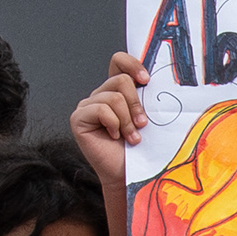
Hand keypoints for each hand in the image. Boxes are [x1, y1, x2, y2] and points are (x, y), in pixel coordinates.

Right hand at [70, 48, 147, 188]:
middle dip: (136, 104)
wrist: (130, 174)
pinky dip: (114, 124)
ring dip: (127, 120)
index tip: (147, 80)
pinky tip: (115, 137)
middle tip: (143, 124)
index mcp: (117, 90)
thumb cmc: (141, 149)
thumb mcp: (150, 118)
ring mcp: (88, 105)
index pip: (119, 61)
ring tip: (131, 136)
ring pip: (113, 97)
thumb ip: (148, 98)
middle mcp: (101, 95)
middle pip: (120, 80)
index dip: (132, 64)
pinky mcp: (78, 118)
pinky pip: (101, 110)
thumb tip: (158, 80)